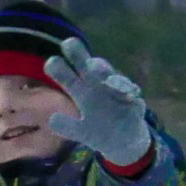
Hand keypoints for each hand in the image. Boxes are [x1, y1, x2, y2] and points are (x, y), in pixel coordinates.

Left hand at [44, 39, 152, 167]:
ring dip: (104, 71)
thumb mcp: (81, 132)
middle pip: (89, 66)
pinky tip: (128, 91)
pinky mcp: (134, 100)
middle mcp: (99, 85)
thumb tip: (52, 119)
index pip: (70, 77)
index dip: (61, 69)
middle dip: (79, 54)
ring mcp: (117, 91)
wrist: (125, 142)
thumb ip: (68, 126)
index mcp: (83, 91)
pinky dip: (129, 90)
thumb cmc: (100, 130)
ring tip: (93, 66)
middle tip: (68, 43)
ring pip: (111, 76)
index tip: (50, 63)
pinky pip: (132, 92)